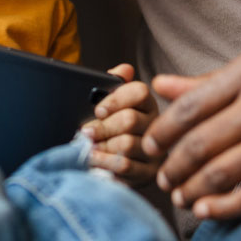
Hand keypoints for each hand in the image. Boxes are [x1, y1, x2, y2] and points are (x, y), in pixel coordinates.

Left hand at [82, 63, 160, 185]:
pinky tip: (94, 161)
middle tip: (85, 132)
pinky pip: (126, 166)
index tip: (98, 110)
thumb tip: (124, 69)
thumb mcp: (109, 105)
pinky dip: (105, 162)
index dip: (116, 100)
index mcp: (147, 104)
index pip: (139, 92)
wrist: (115, 164)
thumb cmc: (110, 130)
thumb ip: (112, 85)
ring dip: (101, 146)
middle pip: (130, 120)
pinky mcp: (150, 172)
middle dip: (102, 127)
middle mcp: (155, 124)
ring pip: (126, 144)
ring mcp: (155, 150)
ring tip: (87, 148)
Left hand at [142, 38, 240, 219]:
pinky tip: (206, 211)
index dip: (161, 131)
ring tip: (179, 195)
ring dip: (191, 190)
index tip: (149, 144)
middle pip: (199, 143)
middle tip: (161, 176)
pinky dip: (224, 208)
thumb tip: (161, 85)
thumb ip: (211, 79)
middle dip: (171, 166)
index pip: (190, 106)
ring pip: (221, 173)